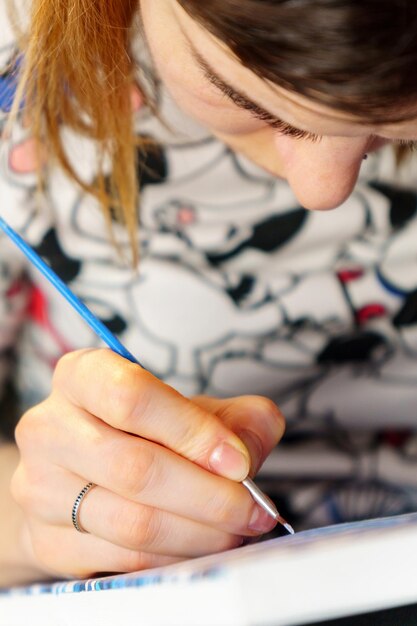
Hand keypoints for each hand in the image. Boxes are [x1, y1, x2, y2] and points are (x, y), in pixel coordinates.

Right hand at [11, 349, 284, 579]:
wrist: (85, 471)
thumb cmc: (143, 431)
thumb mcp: (190, 409)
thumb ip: (234, 418)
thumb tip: (250, 450)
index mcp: (81, 376)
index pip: (132, 397)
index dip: (192, 431)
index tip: (240, 461)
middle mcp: (49, 427)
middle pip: (135, 467)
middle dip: (210, 496)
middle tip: (253, 509)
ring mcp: (39, 486)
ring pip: (131, 522)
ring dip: (199, 533)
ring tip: (235, 529)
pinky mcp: (44, 538)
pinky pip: (121, 559)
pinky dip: (174, 557)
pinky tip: (199, 545)